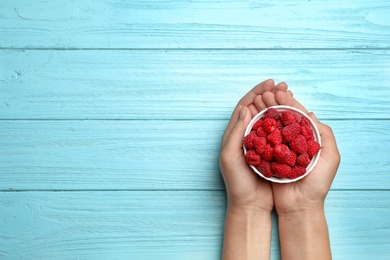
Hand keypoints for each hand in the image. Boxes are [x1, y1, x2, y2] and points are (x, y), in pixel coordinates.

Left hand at [220, 79, 287, 212]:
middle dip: (269, 95)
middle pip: (257, 109)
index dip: (256, 92)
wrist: (249, 204)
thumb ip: (236, 133)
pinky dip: (284, 122)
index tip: (270, 82)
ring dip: (278, 106)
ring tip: (290, 96)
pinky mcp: (270, 152)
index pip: (245, 106)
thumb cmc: (237, 183)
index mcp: (234, 134)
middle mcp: (246, 136)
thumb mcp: (230, 157)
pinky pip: (277, 132)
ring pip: (268, 119)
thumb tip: (245, 108)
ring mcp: (259, 144)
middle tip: (284, 85)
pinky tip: (294, 117)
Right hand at [257, 90, 340, 213]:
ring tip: (257, 100)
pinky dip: (257, 128)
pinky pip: (261, 140)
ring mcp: (277, 149)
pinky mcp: (266, 158)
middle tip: (264, 92)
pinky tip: (252, 118)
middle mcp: (290, 142)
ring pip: (270, 126)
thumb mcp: (330, 158)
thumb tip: (310, 114)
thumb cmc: (317, 185)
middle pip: (281, 118)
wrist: (300, 206)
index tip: (278, 91)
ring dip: (264, 112)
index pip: (296, 115)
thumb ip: (325, 134)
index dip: (288, 102)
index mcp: (307, 139)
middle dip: (273, 103)